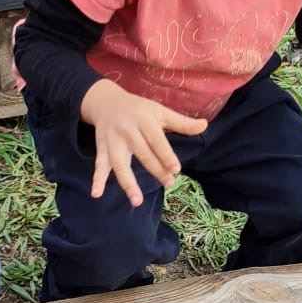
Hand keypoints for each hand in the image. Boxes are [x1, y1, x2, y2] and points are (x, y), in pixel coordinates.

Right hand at [81, 81, 208, 207]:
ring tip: (137, 202)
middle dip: (155, 169)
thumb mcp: (159, 111)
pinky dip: (97, 180)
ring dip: (127, 183)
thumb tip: (205, 125)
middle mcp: (127, 131)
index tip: (175, 169)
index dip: (165, 155)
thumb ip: (181, 122)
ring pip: (120, 164)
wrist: (105, 101)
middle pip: (142, 153)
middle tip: (169, 184)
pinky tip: (96, 194)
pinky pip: (99, 165)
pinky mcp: (102, 149)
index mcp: (144, 120)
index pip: (156, 140)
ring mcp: (113, 141)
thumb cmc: (139, 109)